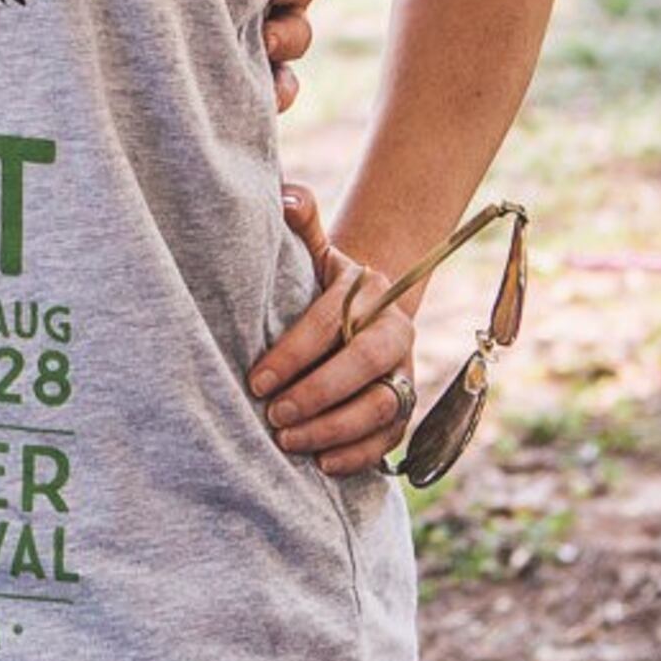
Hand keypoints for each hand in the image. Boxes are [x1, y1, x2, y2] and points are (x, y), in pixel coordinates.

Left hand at [247, 183, 416, 477]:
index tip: (255, 379)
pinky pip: (391, 438)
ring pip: (381, 407)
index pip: (331, 323)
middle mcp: (395, 332)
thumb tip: (287, 196)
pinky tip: (323, 464)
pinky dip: (359, 455)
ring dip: (334, 429)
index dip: (293, 353)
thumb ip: (303, 223)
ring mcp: (404, 372)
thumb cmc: (320, 282)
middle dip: (316, 394)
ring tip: (287, 441)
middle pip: (364, 367)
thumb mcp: (314, 251)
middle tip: (272, 415)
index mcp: (369, 292)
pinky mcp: (404, 408)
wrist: (361, 309)